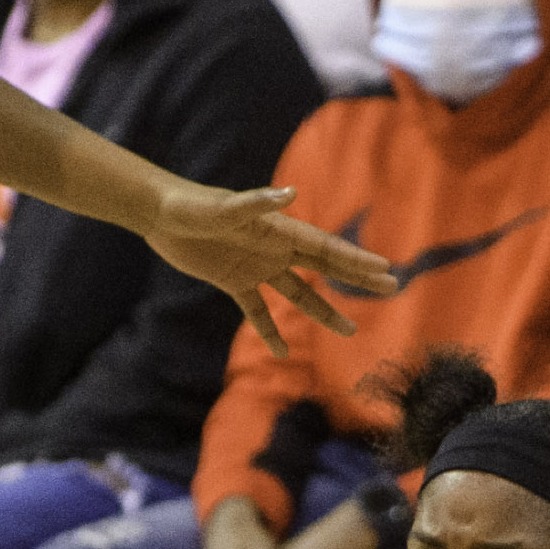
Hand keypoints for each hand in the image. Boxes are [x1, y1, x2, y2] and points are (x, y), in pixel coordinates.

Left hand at [146, 178, 398, 358]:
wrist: (159, 213)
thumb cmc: (190, 206)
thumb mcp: (222, 210)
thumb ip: (255, 205)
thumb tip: (291, 195)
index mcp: (278, 231)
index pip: (326, 249)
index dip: (356, 260)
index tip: (385, 268)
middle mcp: (274, 249)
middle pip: (324, 267)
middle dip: (356, 277)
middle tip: (390, 287)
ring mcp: (256, 267)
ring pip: (299, 294)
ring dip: (323, 312)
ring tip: (349, 330)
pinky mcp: (234, 281)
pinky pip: (258, 311)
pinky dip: (269, 331)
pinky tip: (281, 353)